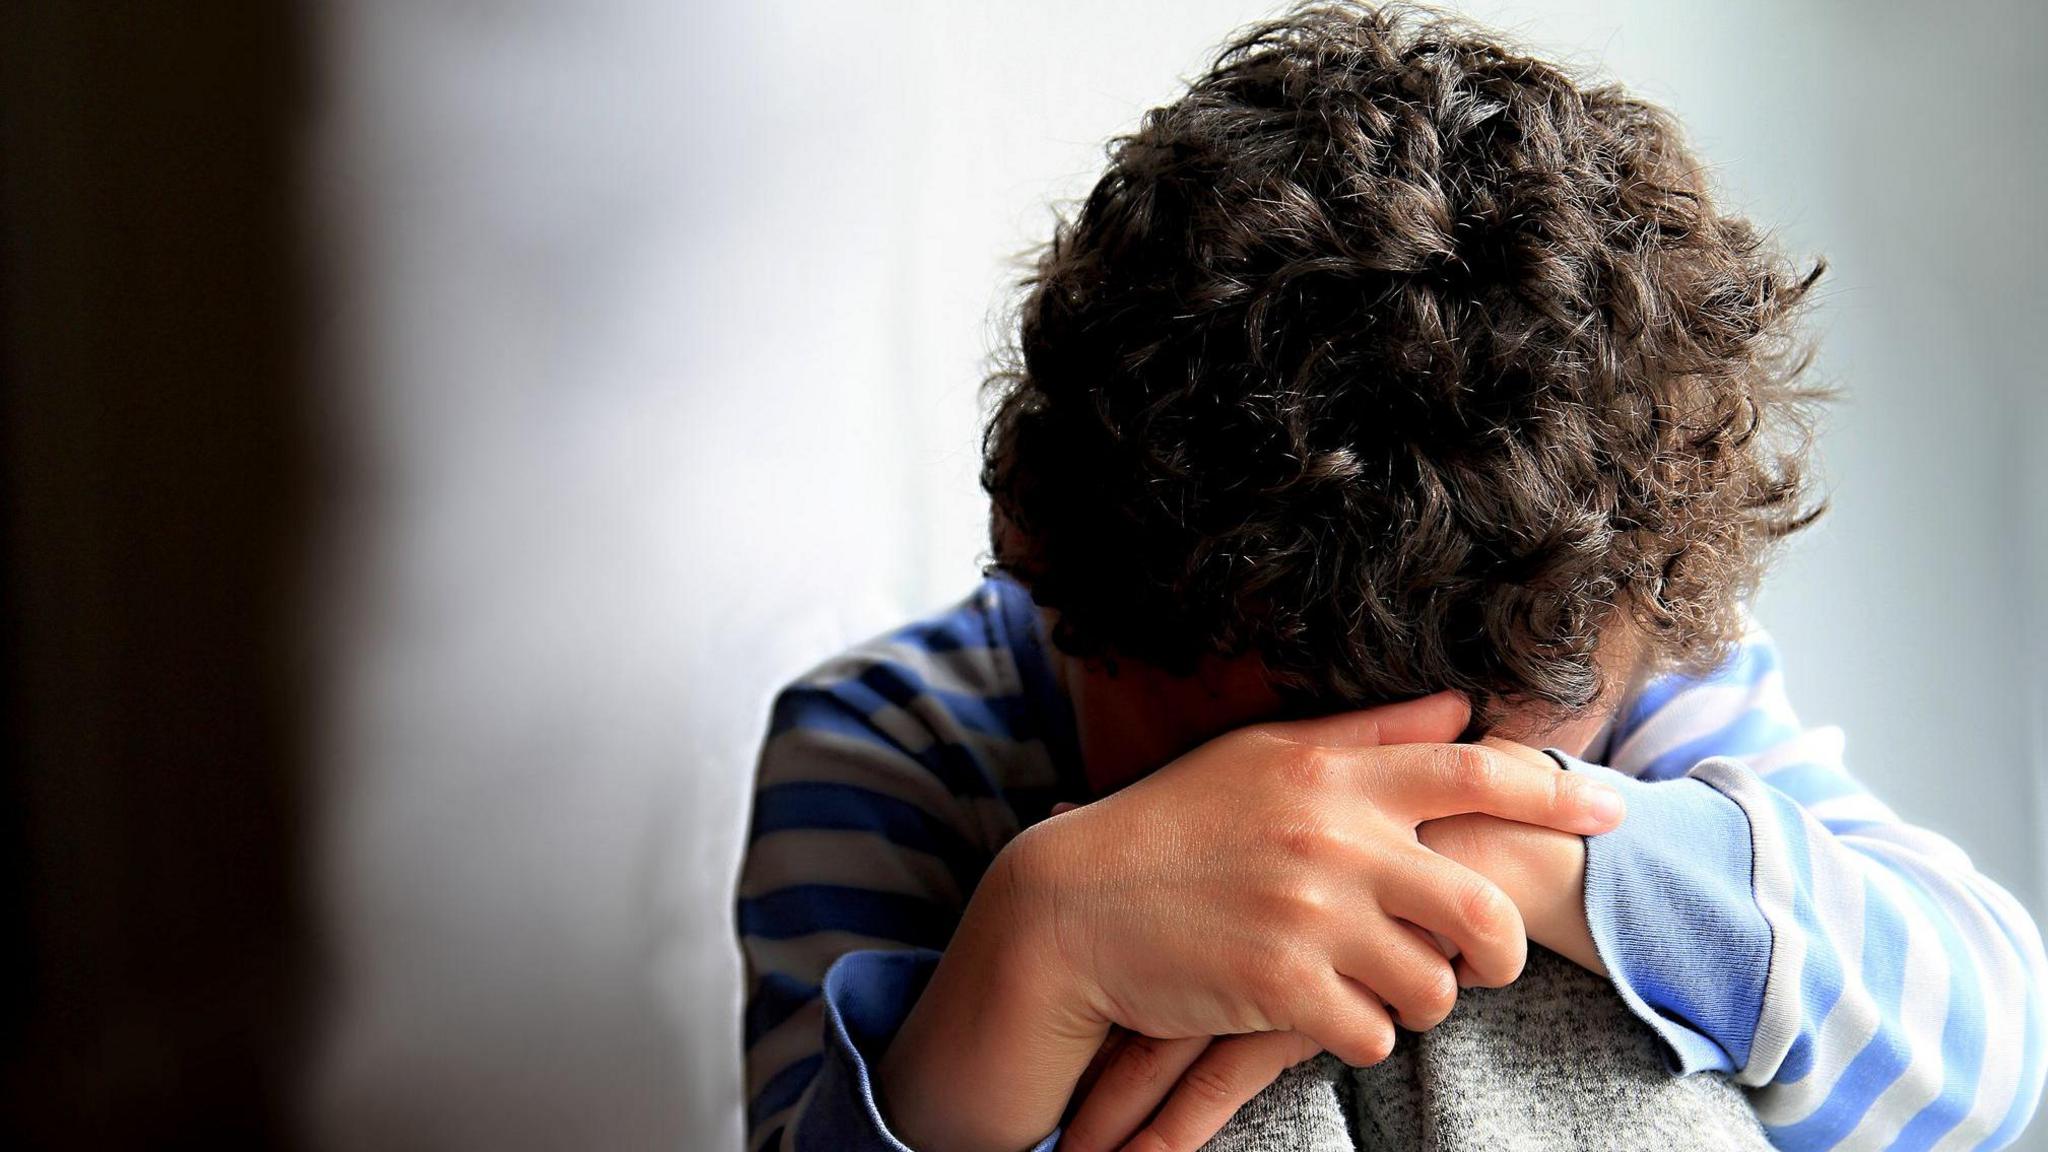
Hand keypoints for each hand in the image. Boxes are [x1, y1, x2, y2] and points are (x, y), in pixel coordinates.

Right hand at [875, 694, 1623, 1151]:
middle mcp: (1332, 841)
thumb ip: (1369, 735)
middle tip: (1482, 957)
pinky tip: (1324, 1010)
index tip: (1610, 810)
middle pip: (1483, 907)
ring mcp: (1307, 918)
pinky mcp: (1279, 989)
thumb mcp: (1266, 758)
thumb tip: (1464, 708)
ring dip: (1421, 996)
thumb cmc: (1176, 826)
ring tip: (1378, 981)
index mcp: (1334, 776)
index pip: (1475, 771)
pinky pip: (1374, 1034)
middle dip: (1501, 946)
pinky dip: (1362, 1032)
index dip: (1557, 791)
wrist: (1075, 906)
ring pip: (1436, 986)